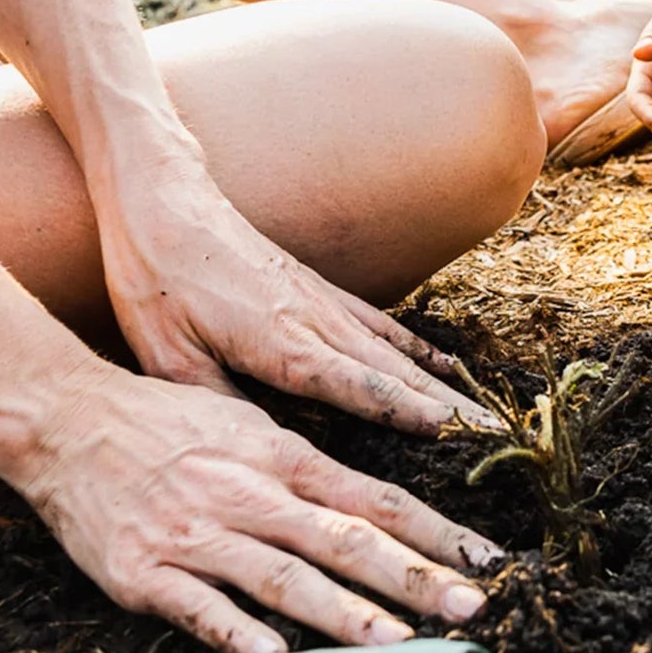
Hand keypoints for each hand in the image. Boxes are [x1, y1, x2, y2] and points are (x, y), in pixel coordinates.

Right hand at [22, 362, 502, 652]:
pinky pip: (200, 608)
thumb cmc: (164, 424)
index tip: (485, 559)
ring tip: (396, 644)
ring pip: (283, 577)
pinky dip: (239, 633)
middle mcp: (251, 494)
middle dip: (414, 577)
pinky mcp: (146, 573)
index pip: (375, 498)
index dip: (435, 531)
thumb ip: (305, 468)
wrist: (66, 422)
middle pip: (345, 539)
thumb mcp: (248, 426)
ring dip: (344, 613)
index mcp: (282, 457)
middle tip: (469, 608)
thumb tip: (367, 503)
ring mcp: (199, 535)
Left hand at [99, 170, 496, 435]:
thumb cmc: (154, 283)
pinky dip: (417, 345)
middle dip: (448, 404)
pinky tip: (439, 360)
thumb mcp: (166, 357)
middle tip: (497, 430)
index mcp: (281, 343)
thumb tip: (257, 449)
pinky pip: (380, 323)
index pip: (360, 386)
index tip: (456, 433)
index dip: (410, 413)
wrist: (162, 203)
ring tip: (482, 404)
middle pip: (395, 370)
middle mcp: (314, 320)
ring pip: (395, 347)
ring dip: (441, 379)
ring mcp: (321, 301)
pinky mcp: (316, 287)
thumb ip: (218, 403)